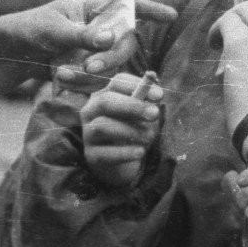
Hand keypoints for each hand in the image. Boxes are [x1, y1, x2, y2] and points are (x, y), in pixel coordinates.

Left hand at [0, 0, 176, 76]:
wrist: (13, 54)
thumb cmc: (31, 29)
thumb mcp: (53, 30)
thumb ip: (81, 35)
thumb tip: (109, 39)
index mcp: (95, 7)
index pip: (129, 4)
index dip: (151, 9)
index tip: (170, 15)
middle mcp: (101, 27)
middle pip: (126, 42)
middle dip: (113, 56)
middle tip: (92, 67)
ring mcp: (96, 49)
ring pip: (115, 64)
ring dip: (96, 72)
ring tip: (67, 73)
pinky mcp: (90, 69)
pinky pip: (99, 79)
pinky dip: (83, 82)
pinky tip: (62, 78)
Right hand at [81, 74, 164, 188]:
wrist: (121, 164)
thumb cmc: (133, 133)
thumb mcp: (143, 118)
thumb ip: (148, 106)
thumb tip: (157, 95)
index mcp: (105, 95)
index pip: (117, 82)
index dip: (137, 86)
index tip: (159, 95)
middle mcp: (91, 111)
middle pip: (105, 101)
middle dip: (132, 106)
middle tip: (154, 113)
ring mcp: (88, 133)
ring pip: (102, 126)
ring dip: (130, 130)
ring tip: (149, 137)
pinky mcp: (91, 155)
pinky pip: (105, 153)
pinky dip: (125, 152)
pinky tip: (140, 152)